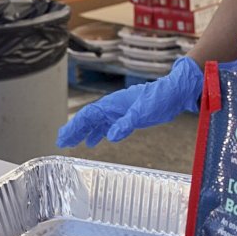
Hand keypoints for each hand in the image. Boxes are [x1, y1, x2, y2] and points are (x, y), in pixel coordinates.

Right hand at [57, 55, 203, 146]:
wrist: (174, 92)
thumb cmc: (159, 99)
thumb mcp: (143, 112)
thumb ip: (126, 124)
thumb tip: (111, 136)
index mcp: (113, 104)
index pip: (88, 115)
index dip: (74, 127)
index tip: (63, 138)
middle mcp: (113, 107)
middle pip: (88, 119)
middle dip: (75, 130)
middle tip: (62, 142)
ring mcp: (119, 111)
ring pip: (96, 122)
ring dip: (84, 132)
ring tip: (73, 143)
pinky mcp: (127, 116)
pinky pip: (107, 125)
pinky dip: (98, 133)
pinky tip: (94, 141)